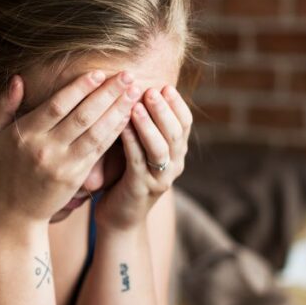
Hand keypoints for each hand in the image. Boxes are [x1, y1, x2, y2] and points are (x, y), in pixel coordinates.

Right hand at [0, 70, 141, 224]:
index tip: (98, 72)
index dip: (79, 88)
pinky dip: (114, 132)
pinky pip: (98, 151)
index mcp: (24, 135)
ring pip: (95, 132)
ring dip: (118, 111)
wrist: (10, 214)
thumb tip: (18, 79)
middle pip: (82, 116)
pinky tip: (127, 118)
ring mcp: (62, 164)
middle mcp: (44, 148)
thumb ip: (2, 106)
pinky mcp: (74, 177)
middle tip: (127, 75)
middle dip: (107, 94)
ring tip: (134, 91)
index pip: (57, 106)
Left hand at [95, 86, 192, 230]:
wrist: (120, 218)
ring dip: (149, 124)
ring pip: (160, 148)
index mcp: (177, 153)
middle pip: (175, 133)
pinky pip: (137, 161)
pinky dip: (131, 142)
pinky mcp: (140, 188)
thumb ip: (145, 127)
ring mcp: (159, 179)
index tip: (164, 86)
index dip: (177, 104)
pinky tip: (122, 126)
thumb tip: (139, 90)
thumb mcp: (141, 149)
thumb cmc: (126, 177)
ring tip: (137, 105)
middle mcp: (174, 165)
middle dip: (163, 110)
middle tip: (151, 90)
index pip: (185, 124)